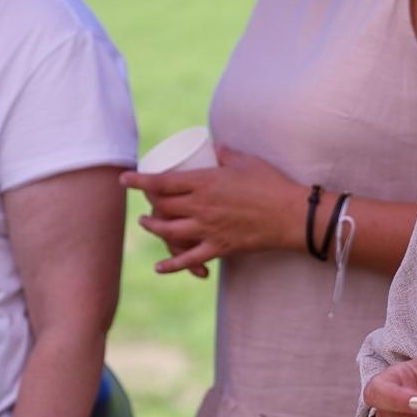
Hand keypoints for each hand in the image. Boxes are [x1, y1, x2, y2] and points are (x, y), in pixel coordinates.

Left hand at [119, 146, 303, 274]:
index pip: (161, 182)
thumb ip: (226, 154)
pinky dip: (172, 265)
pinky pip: (190, 259)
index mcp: (205, 183)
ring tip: (146, 223)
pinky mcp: (220, 247)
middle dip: (148, 203)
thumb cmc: (273, 184)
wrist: (292, 216)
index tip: (125, 179)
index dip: (139, 181)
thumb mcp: (247, 161)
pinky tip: (159, 267)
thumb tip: (214, 148)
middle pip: (162, 207)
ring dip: (153, 228)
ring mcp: (208, 229)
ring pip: (169, 232)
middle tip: (146, 199)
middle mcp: (201, 207)